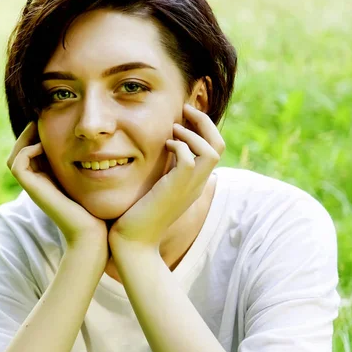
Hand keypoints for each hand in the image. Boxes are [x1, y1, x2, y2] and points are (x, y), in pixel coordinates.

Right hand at [7, 121, 109, 251]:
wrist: (93, 234)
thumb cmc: (98, 210)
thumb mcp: (94, 180)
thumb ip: (90, 164)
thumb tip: (104, 143)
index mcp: (49, 179)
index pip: (33, 150)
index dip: (38, 134)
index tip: (55, 119)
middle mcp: (38, 183)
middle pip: (21, 150)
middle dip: (30, 132)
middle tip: (43, 117)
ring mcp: (34, 187)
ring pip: (16, 155)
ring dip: (26, 137)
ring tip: (41, 126)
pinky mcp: (33, 190)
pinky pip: (18, 163)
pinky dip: (27, 150)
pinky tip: (45, 145)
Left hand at [108, 104, 225, 250]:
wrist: (132, 242)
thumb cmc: (136, 216)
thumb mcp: (154, 187)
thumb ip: (162, 168)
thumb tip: (159, 147)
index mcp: (193, 183)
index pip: (213, 149)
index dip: (203, 129)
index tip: (184, 116)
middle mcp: (197, 184)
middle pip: (219, 145)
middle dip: (205, 122)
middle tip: (185, 109)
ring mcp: (189, 187)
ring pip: (212, 150)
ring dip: (193, 132)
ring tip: (174, 128)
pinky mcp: (176, 189)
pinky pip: (189, 158)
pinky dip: (179, 146)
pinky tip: (164, 145)